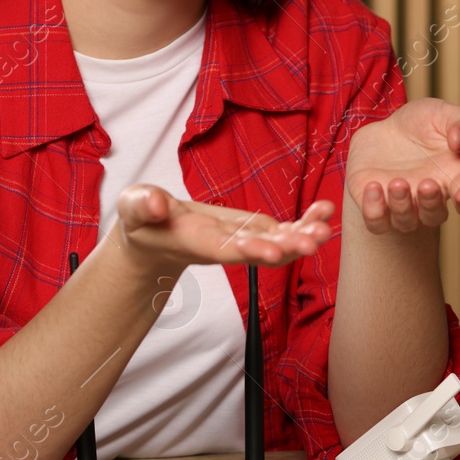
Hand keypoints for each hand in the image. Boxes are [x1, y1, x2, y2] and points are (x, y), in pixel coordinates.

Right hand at [105, 184, 334, 271]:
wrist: (154, 236)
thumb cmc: (142, 221)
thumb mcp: (134, 208)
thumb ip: (143, 205)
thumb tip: (156, 205)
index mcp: (196, 243)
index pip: (225, 251)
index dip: (249, 252)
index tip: (273, 254)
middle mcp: (225, 246)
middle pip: (259, 251)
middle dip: (287, 247)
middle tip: (314, 242)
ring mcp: (241, 240)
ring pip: (276, 243)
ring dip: (302, 236)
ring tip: (326, 226)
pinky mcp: (252, 231)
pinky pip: (282, 230)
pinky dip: (304, 222)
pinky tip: (325, 212)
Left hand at [344, 97, 459, 233]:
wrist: (385, 127)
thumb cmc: (423, 123)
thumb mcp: (444, 114)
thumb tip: (459, 142)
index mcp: (454, 179)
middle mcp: (430, 199)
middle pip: (435, 216)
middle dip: (432, 204)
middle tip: (427, 183)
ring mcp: (402, 205)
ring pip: (405, 222)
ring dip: (402, 206)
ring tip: (398, 183)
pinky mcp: (375, 205)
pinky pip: (375, 223)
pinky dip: (374, 212)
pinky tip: (373, 186)